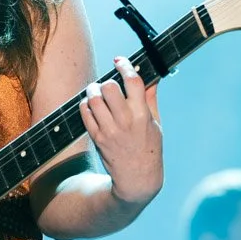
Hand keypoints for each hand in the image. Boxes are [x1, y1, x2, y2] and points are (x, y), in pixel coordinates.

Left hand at [79, 56, 162, 209]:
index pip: (133, 81)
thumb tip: (150, 76)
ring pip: (94, 99)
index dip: (125, 65)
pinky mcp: (98, 138)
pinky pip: (85, 113)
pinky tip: (91, 106)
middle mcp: (126, 121)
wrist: (137, 178)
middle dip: (107, 81)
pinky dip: (86, 105)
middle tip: (108, 84)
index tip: (119, 60)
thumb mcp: (155, 123)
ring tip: (97, 93)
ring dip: (93, 91)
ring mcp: (110, 130)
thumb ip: (150, 98)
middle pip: (110, 87)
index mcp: (143, 115)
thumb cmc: (149, 148)